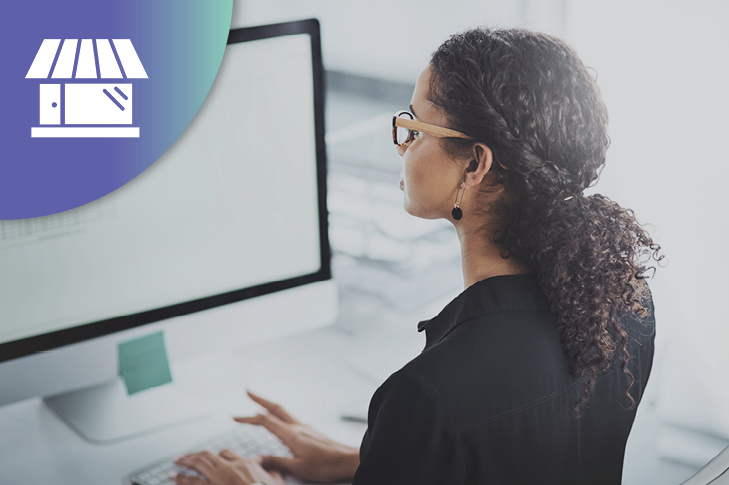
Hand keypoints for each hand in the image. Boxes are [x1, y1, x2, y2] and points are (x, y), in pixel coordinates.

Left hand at [171, 450, 283, 484]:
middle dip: (194, 455)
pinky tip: (173, 477)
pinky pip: (192, 483)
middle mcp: (229, 468)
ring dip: (184, 463)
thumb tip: (275, 468)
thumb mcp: (276, 479)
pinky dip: (181, 479)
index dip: (217, 455)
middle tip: (184, 457)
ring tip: (175, 462)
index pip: (227, 454)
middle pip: (208, 456)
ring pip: (197, 466)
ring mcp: (218, 480)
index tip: (213, 457)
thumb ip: (272, 471)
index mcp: (244, 464)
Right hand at [234, 390, 359, 482]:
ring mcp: (305, 427)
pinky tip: (279, 420)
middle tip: (248, 392)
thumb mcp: (297, 468)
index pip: (266, 421)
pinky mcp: (310, 431)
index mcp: (291, 434)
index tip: (235, 417)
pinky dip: (279, 414)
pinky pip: (290, 418)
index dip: (249, 418)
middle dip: (260, 399)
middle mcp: (298, 426)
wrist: (347, 460)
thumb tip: (257, 460)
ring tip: (259, 405)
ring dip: (269, 406)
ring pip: (283, 411)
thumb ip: (276, 463)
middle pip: (275, 408)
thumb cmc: (325, 465)